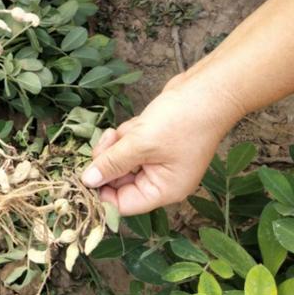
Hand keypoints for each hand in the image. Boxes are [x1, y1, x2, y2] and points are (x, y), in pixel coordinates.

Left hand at [81, 73, 243, 215]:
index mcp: (163, 190)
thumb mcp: (140, 143)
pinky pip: (130, 145)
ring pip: (121, 160)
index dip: (102, 192)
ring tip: (129, 129)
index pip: (122, 204)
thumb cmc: (181, 121)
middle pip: (118, 181)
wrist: (208, 90)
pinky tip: (137, 122)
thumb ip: (111, 163)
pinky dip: (128, 134)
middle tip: (108, 140)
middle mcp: (161, 180)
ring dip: (119, 144)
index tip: (84, 174)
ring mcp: (159, 161)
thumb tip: (86, 181)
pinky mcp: (155, 143)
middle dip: (109, 160)